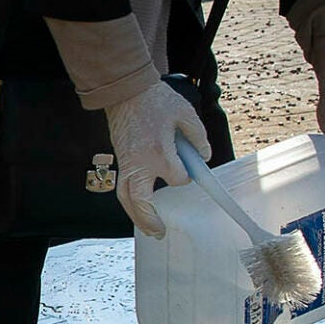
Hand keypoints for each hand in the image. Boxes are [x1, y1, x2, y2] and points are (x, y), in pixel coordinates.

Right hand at [101, 80, 211, 238]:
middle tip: (159, 232)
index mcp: (159, 152)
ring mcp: (126, 163)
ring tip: (148, 229)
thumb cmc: (155, 100)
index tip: (189, 171)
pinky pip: (122, 188)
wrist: (126, 91)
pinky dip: (130, 203)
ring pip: (126, 198)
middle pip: (141, 201)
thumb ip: (198, 137)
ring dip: (137, 217)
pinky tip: (138, 210)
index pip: (177, 178)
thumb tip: (204, 156)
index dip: (186, 176)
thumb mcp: (185, 113)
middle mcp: (140, 163)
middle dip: (150, 219)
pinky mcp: (120, 160)